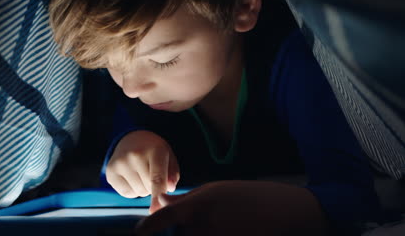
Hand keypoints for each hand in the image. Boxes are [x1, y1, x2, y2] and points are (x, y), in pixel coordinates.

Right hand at [106, 130, 179, 212]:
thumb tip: (170, 188)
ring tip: (142, 172)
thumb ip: (173, 173)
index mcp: (154, 150)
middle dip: (154, 186)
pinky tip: (132, 176)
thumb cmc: (154, 151)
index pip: (157, 178)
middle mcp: (135, 155)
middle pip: (148, 188)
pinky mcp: (110, 172)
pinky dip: (133, 190)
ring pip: (139, 192)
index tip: (157, 209)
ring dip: (144, 188)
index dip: (158, 195)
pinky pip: (127, 193)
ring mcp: (121, 163)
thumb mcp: (168, 156)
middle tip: (151, 171)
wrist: (131, 139)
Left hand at [136, 180, 329, 235]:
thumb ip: (185, 200)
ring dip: (190, 235)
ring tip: (212, 224)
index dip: (147, 227)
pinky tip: (220, 229)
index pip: (161, 220)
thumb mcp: (213, 190)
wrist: (282, 212)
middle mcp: (201, 227)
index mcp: (196, 207)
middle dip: (174, 232)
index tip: (139, 232)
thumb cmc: (246, 196)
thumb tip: (161, 201)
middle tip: (184, 224)